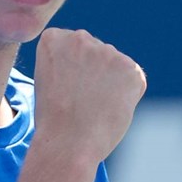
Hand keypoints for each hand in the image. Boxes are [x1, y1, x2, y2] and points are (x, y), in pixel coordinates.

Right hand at [32, 28, 145, 166]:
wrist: (68, 143)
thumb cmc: (54, 121)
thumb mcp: (49, 80)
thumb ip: (68, 63)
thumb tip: (98, 65)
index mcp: (54, 38)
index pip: (71, 48)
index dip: (70, 73)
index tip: (63, 90)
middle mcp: (80, 37)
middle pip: (95, 54)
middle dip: (93, 74)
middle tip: (81, 102)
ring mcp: (107, 51)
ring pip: (115, 67)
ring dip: (111, 84)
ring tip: (95, 109)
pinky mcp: (130, 68)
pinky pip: (133, 81)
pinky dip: (127, 97)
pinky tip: (110, 109)